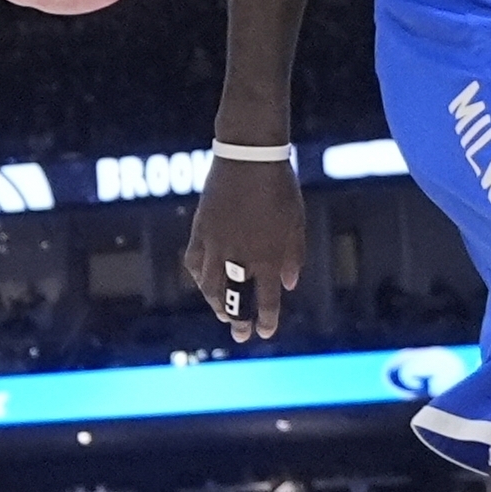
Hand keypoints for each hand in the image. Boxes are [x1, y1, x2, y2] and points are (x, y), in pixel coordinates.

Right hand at [181, 157, 307, 342]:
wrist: (249, 157)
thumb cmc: (280, 188)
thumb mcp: (296, 223)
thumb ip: (293, 256)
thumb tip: (288, 284)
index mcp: (267, 257)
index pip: (267, 300)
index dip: (265, 320)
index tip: (264, 333)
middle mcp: (240, 256)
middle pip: (234, 299)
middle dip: (237, 321)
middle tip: (239, 334)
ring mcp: (216, 245)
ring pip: (210, 286)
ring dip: (216, 303)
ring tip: (221, 313)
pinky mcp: (200, 230)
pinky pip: (194, 262)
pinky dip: (199, 276)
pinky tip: (203, 280)